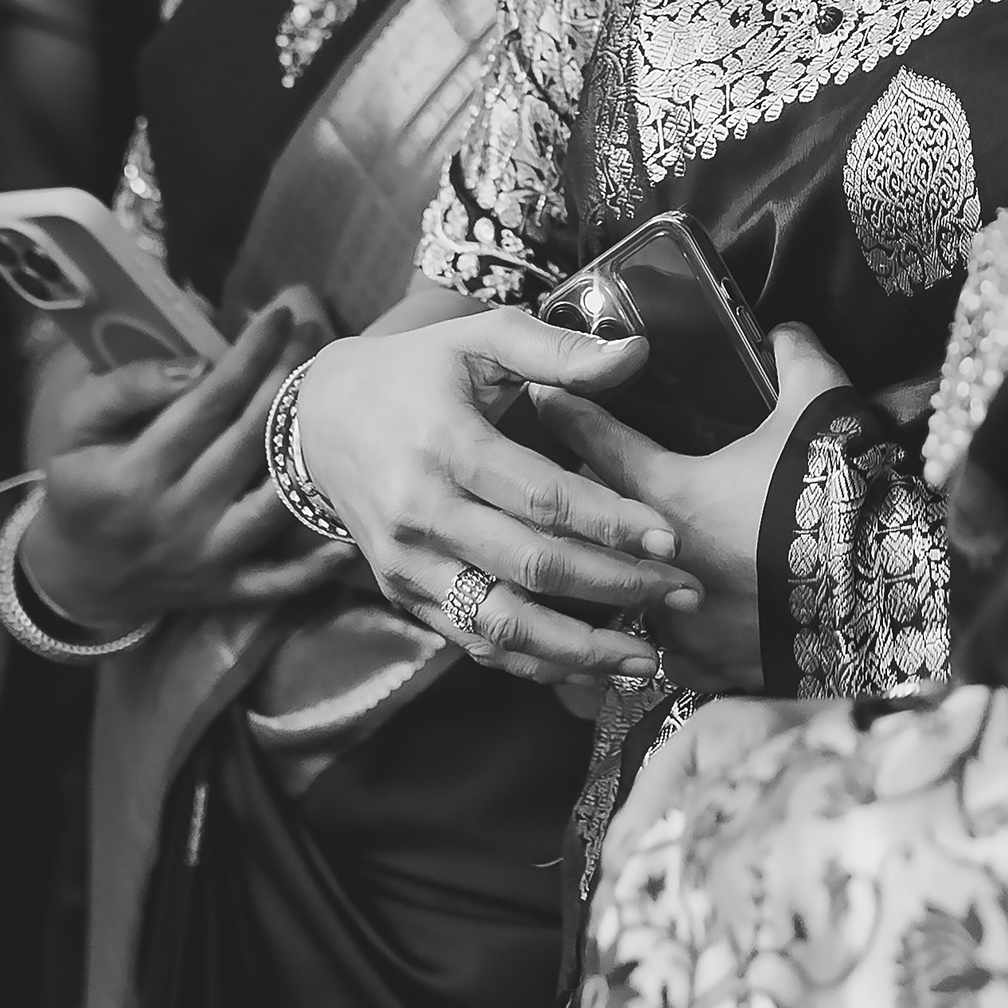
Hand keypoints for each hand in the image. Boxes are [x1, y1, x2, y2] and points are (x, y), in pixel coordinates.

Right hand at [25, 292, 353, 629]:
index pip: (207, 403)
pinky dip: (316, 564)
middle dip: (287, 378)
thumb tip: (196, 364)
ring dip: (312, 450)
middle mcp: (175, 517)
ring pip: (273, 503)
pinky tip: (350, 534)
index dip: (249, 355)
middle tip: (313, 332)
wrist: (76, 574)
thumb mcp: (73, 430)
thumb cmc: (81, 484)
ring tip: (337, 396)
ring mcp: (205, 557)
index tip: (277, 316)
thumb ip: (124, 389)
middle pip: (250, 440)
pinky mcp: (224, 589)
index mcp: (134, 473)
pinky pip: (278, 580)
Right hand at [289, 308, 698, 685]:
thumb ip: (557, 349)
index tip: (671, 539)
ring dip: (578, 649)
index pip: (542, 497)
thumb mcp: (479, 338)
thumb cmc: (415, 372)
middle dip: (616, 586)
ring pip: (500, 622)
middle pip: (531, 566)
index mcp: (446, 446)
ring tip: (647, 658)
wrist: (322, 419)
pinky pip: (472, 639)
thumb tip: (636, 354)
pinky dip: (531, 662)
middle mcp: (422, 513)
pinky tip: (588, 669)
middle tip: (684, 594)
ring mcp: (408, 563)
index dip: (611, 522)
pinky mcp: (403, 594)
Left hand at [530, 324, 853, 694]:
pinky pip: (647, 661)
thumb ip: (795, 359)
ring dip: (601, 581)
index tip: (542, 395)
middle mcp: (652, 562)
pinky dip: (638, 648)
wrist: (884, 596)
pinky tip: (630, 645)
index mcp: (670, 494)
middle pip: (587, 526)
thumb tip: (783, 330)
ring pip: (608, 599)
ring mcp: (673, 623)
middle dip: (574, 504)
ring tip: (589, 570)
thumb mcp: (822, 407)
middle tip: (561, 483)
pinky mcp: (701, 669)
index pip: (597, 443)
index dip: (569, 413)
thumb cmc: (839, 496)